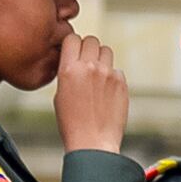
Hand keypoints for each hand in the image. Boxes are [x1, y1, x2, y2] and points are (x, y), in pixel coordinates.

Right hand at [53, 27, 128, 153]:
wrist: (93, 143)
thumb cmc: (72, 124)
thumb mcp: (59, 94)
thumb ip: (68, 72)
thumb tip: (74, 60)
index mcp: (69, 69)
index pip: (72, 38)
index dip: (72, 44)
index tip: (73, 51)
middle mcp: (89, 67)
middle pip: (91, 40)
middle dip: (88, 48)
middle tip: (86, 62)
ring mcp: (108, 74)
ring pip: (106, 50)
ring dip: (101, 58)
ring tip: (97, 75)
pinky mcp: (121, 82)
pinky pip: (117, 69)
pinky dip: (112, 76)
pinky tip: (106, 91)